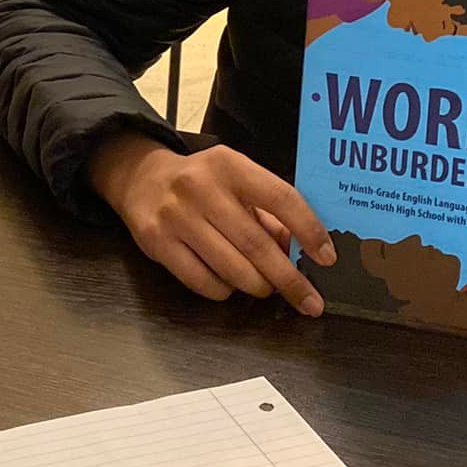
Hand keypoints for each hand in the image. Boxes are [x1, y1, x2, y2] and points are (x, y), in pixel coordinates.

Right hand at [88, 133, 334, 312]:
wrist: (140, 178)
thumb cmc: (200, 183)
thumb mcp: (236, 180)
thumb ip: (267, 211)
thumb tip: (299, 252)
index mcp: (230, 166)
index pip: (280, 197)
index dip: (308, 230)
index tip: (326, 257)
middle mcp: (202, 188)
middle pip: (257, 244)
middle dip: (289, 279)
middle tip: (309, 300)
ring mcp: (177, 216)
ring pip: (232, 269)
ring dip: (258, 287)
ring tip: (265, 287)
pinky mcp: (158, 243)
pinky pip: (204, 283)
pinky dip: (225, 290)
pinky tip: (227, 282)